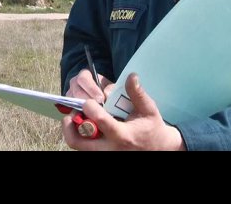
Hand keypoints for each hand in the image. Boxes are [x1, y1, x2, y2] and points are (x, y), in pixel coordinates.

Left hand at [62, 73, 185, 150]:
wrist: (159, 149)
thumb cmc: (153, 127)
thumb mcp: (149, 109)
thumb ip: (137, 93)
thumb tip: (131, 76)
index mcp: (122, 135)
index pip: (100, 122)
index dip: (90, 108)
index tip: (90, 99)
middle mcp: (110, 148)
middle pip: (79, 142)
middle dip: (70, 126)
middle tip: (72, 112)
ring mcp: (106, 154)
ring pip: (78, 147)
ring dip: (72, 132)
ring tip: (74, 119)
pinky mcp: (103, 155)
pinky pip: (84, 149)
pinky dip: (79, 137)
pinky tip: (83, 125)